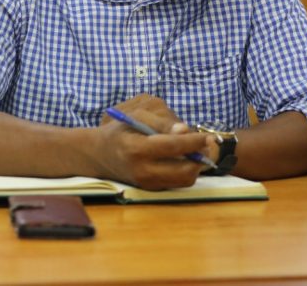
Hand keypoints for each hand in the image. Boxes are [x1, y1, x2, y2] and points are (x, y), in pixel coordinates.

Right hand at [94, 95, 214, 189]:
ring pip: (185, 180)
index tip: (206, 136)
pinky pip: (177, 183)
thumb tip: (186, 130)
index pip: (172, 146)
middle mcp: (142, 170)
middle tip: (206, 145)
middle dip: (200, 157)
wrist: (100, 155)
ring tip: (196, 151)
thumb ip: (161, 123)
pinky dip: (186, 171)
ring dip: (196, 166)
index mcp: (136, 149)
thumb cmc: (120, 130)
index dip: (193, 141)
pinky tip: (185, 159)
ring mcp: (147, 183)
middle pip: (184, 170)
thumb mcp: (136, 117)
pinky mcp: (152, 190)